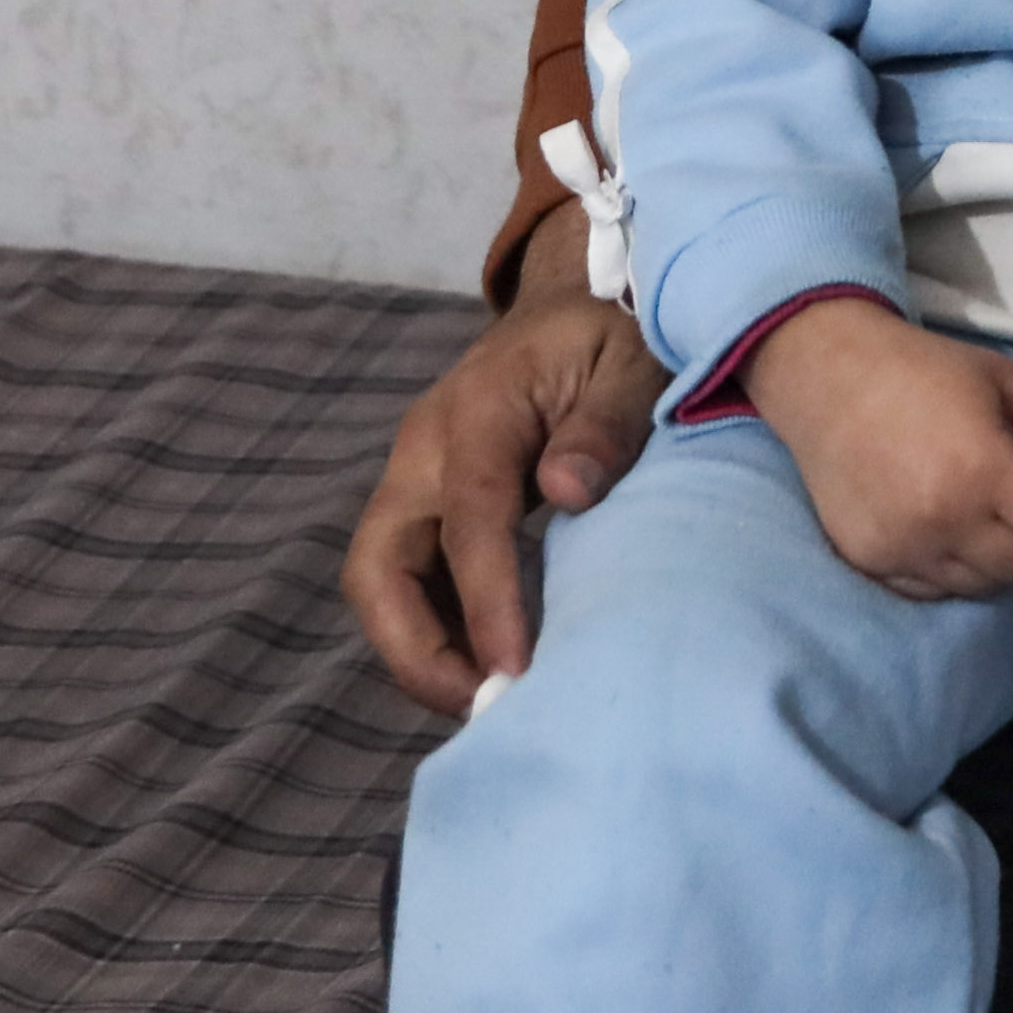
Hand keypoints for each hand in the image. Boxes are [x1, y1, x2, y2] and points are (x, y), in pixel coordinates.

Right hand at [345, 280, 667, 713]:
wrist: (577, 306)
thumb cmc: (615, 336)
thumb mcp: (634, 364)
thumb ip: (606, 423)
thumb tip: (569, 491)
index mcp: (479, 408)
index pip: (468, 518)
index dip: (486, 600)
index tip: (514, 671)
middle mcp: (426, 447)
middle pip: (378, 564)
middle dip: (412, 648)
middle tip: (477, 706)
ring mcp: (418, 476)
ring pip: (382, 580)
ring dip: (419, 649)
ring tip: (485, 703)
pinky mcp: (428, 502)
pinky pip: (411, 577)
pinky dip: (436, 628)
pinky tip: (487, 666)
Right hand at [755, 301, 1012, 599]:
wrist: (828, 381)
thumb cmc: (924, 371)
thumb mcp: (1011, 375)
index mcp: (982, 470)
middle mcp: (943, 523)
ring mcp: (904, 550)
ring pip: (987, 585)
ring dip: (1005, 556)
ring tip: (992, 511)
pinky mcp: (873, 564)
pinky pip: (940, 590)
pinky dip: (960, 567)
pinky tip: (954, 526)